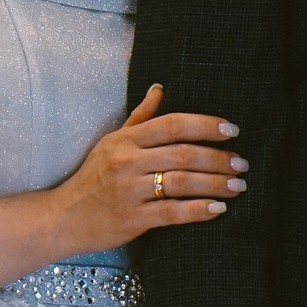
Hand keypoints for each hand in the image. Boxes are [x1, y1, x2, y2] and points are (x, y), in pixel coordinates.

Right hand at [58, 87, 246, 247]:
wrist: (65, 217)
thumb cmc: (93, 177)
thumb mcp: (112, 142)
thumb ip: (140, 117)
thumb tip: (160, 88)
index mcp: (126, 140)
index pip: (173, 124)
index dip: (206, 125)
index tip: (232, 131)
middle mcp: (128, 162)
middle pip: (183, 154)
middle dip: (218, 158)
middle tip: (242, 163)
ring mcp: (129, 191)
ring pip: (182, 183)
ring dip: (215, 184)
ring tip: (238, 185)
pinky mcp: (132, 218)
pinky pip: (172, 212)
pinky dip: (199, 210)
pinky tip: (219, 209)